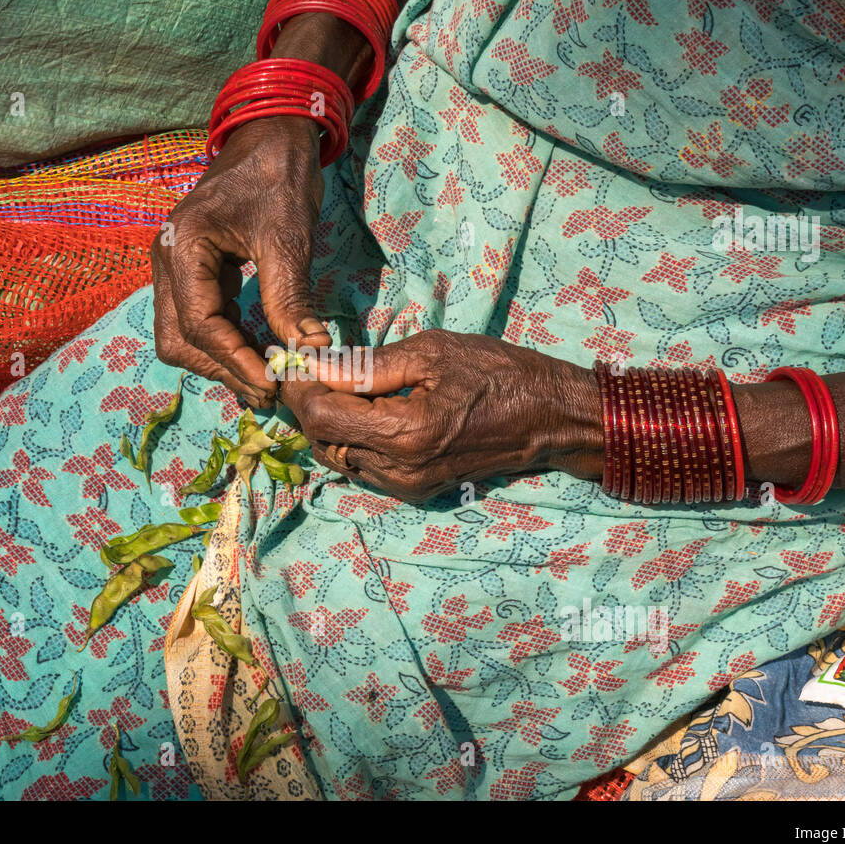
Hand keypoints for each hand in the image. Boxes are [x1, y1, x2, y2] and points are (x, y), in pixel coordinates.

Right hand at [151, 115, 332, 406]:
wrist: (271, 135)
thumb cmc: (278, 176)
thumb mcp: (287, 238)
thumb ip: (289, 298)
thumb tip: (310, 352)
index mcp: (182, 246)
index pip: (199, 325)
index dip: (235, 361)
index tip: (273, 383)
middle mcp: (166, 259)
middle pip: (178, 341)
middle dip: (222, 369)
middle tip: (269, 389)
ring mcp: (173, 267)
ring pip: (182, 337)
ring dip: (220, 362)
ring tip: (265, 379)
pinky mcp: (190, 271)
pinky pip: (198, 320)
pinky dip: (225, 343)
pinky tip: (258, 354)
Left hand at [281, 330, 602, 501]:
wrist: (549, 418)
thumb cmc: (497, 373)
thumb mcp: (432, 353)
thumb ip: (366, 366)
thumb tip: (313, 365)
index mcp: (403, 433)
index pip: (319, 415)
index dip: (298, 385)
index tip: (294, 357)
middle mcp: (399, 470)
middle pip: (320, 440)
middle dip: (307, 403)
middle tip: (312, 367)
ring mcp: (406, 486)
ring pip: (337, 457)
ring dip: (327, 422)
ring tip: (337, 384)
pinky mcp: (414, 490)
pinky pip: (362, 467)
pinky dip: (351, 439)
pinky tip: (365, 409)